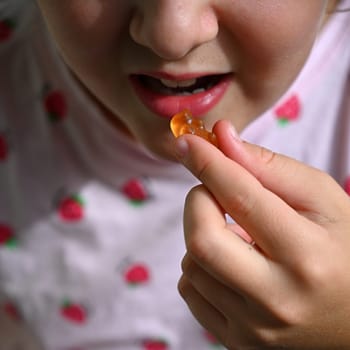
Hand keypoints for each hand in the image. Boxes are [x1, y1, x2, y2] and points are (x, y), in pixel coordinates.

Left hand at [175, 120, 349, 348]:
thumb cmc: (341, 248)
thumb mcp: (320, 199)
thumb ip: (268, 167)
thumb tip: (221, 139)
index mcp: (307, 256)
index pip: (242, 199)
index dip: (209, 164)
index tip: (186, 142)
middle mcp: (278, 299)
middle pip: (202, 239)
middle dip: (198, 202)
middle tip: (215, 193)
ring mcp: (253, 328)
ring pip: (191, 264)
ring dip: (202, 234)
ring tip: (237, 235)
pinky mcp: (236, 341)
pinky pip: (191, 290)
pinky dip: (200, 264)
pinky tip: (230, 262)